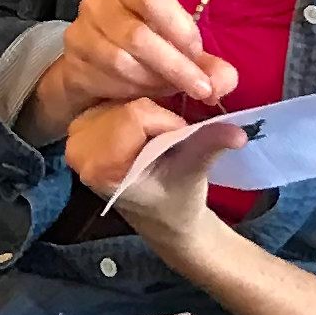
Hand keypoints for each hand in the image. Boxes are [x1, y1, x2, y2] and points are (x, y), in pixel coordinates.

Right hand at [28, 0, 235, 138]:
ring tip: (170, 93)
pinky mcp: (71, 62)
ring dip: (152, 82)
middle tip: (200, 91)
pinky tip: (142, 96)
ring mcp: (81, 33)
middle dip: (175, 67)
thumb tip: (224, 81)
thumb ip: (204, 66)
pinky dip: (129, 91)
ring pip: (121, 61)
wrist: (90, 73)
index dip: (180, 29)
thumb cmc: (143, 57)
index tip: (199, 58)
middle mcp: (100, 6)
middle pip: (138, 35)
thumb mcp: (177, 55)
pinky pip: (104, 79)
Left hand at [67, 98, 247, 255]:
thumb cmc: (176, 198)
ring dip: (147, 112)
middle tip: (168, 141)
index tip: (180, 141)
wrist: (163, 216)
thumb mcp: (194, 173)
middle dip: (157, 118)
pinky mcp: (82, 125)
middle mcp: (78, 150)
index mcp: (101, 167)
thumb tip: (239, 132)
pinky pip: (115, 98)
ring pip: (123, 98)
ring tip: (156, 138)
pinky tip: (143, 128)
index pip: (136, 116)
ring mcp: (76, 136)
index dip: (168, 123)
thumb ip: (208, 147)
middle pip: (128, 106)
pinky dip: (136, 108)